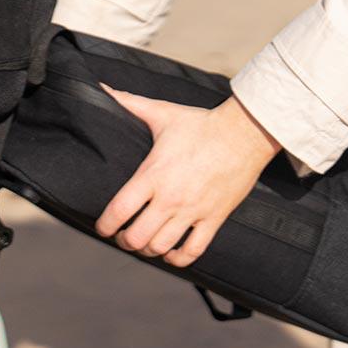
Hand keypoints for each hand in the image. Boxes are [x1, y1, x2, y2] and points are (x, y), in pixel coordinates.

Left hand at [95, 88, 280, 266]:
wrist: (245, 133)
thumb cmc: (201, 123)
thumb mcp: (163, 113)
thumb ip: (129, 104)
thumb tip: (101, 88)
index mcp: (153, 174)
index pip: (119, 210)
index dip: (105, 225)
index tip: (102, 227)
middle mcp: (171, 197)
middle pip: (137, 237)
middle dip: (125, 241)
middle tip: (123, 236)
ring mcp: (193, 211)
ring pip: (162, 247)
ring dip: (148, 250)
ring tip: (144, 243)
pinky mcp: (214, 218)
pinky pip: (194, 251)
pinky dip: (178, 258)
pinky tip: (171, 253)